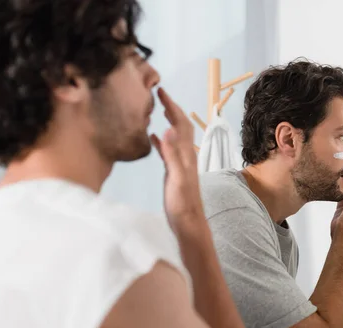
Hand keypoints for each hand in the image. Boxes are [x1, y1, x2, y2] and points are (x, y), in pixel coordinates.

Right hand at [150, 87, 202, 234]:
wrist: (189, 223)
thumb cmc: (182, 204)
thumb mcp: (177, 178)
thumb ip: (172, 155)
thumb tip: (168, 128)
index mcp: (186, 155)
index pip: (179, 123)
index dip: (172, 106)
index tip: (161, 90)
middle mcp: (185, 156)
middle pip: (179, 126)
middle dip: (171, 108)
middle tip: (159, 94)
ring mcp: (180, 164)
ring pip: (174, 136)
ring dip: (168, 121)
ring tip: (157, 109)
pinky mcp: (173, 173)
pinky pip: (167, 151)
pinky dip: (161, 140)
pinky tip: (153, 137)